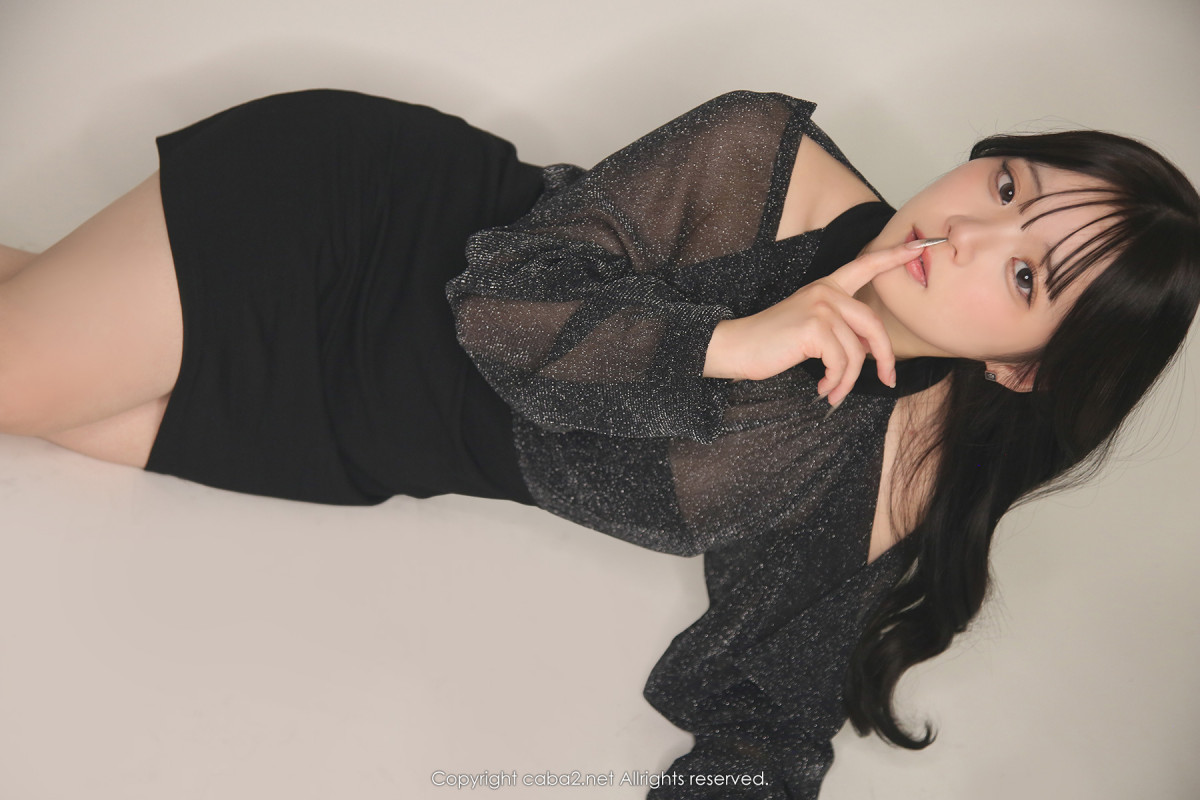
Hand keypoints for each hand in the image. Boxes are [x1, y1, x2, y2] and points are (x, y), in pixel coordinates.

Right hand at [703, 241, 922, 404]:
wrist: (736, 347)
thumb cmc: (770, 343)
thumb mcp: (810, 329)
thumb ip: (840, 329)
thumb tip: (870, 350)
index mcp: (826, 286)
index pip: (864, 266)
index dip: (893, 256)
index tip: (921, 245)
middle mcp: (826, 291)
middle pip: (873, 325)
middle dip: (884, 358)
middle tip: (887, 380)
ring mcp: (820, 307)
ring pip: (856, 352)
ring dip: (848, 381)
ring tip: (832, 392)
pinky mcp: (814, 327)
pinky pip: (841, 363)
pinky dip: (835, 383)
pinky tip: (822, 388)